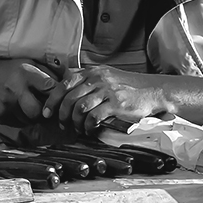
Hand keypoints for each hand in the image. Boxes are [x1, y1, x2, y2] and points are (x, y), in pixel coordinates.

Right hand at [0, 59, 58, 123]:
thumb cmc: (10, 71)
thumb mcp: (30, 65)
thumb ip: (48, 74)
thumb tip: (69, 84)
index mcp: (25, 74)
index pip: (49, 87)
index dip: (57, 96)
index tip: (61, 99)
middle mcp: (15, 90)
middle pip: (37, 112)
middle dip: (43, 112)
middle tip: (45, 107)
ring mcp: (5, 105)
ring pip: (29, 120)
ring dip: (33, 116)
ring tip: (28, 104)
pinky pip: (18, 123)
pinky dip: (22, 118)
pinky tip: (18, 107)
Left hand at [42, 66, 175, 133]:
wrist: (155, 90)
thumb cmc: (130, 87)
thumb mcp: (107, 76)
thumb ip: (88, 80)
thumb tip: (66, 86)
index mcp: (92, 72)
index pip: (64, 84)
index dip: (52, 100)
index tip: (47, 112)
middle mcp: (97, 79)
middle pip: (68, 97)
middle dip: (61, 114)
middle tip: (62, 124)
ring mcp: (107, 90)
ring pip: (79, 107)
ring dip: (74, 122)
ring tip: (77, 128)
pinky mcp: (116, 104)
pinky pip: (93, 117)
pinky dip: (88, 126)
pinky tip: (89, 130)